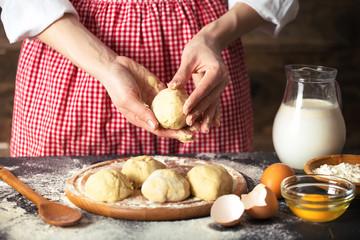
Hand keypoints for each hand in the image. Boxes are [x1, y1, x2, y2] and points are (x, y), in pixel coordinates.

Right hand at [37, 14, 194, 142]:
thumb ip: (142, 112)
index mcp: (142, 119)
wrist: (115, 66)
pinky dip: (182, 98)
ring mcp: (155, 101)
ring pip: (174, 110)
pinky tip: (194, 98)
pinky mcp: (159, 89)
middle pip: (170, 123)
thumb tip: (156, 127)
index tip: (189, 135)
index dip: (175, 134)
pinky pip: (173, 95)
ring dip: (186, 114)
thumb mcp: (128, 99)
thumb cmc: (117, 85)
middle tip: (200, 128)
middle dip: (184, 127)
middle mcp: (151, 112)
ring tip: (201, 115)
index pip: (161, 130)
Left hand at [168, 34, 228, 133]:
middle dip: (200, 112)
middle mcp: (222, 80)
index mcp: (216, 71)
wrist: (210, 45)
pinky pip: (215, 103)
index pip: (204, 89)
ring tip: (203, 130)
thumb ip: (181, 74)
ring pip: (213, 103)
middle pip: (209, 99)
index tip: (185, 110)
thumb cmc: (197, 49)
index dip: (194, 100)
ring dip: (207, 116)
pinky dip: (213, 113)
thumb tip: (171, 87)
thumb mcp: (188, 58)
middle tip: (189, 123)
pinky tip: (214, 124)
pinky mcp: (219, 89)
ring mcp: (222, 86)